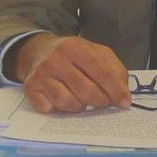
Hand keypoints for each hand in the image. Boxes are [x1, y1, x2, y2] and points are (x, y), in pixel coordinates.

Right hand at [8, 33, 130, 113]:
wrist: (39, 52)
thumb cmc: (73, 56)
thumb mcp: (96, 53)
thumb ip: (114, 70)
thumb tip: (124, 94)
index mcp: (76, 47)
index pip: (101, 72)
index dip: (116, 90)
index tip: (125, 103)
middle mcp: (56, 59)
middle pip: (87, 91)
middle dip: (100, 101)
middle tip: (103, 101)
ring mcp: (42, 74)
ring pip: (69, 103)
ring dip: (81, 106)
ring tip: (82, 98)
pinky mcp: (31, 89)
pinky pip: (52, 109)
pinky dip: (62, 109)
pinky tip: (65, 98)